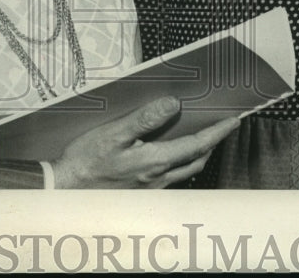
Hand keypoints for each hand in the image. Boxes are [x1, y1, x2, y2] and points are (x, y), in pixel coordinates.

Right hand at [50, 96, 239, 188]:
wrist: (65, 190)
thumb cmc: (86, 161)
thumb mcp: (114, 133)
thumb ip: (145, 119)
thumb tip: (173, 105)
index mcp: (154, 162)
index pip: (196, 145)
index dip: (217, 132)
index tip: (233, 121)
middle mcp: (158, 179)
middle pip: (196, 161)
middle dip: (212, 144)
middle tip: (220, 127)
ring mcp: (150, 189)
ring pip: (185, 172)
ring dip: (197, 155)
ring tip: (200, 137)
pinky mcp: (141, 193)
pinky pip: (170, 178)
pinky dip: (179, 164)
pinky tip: (169, 155)